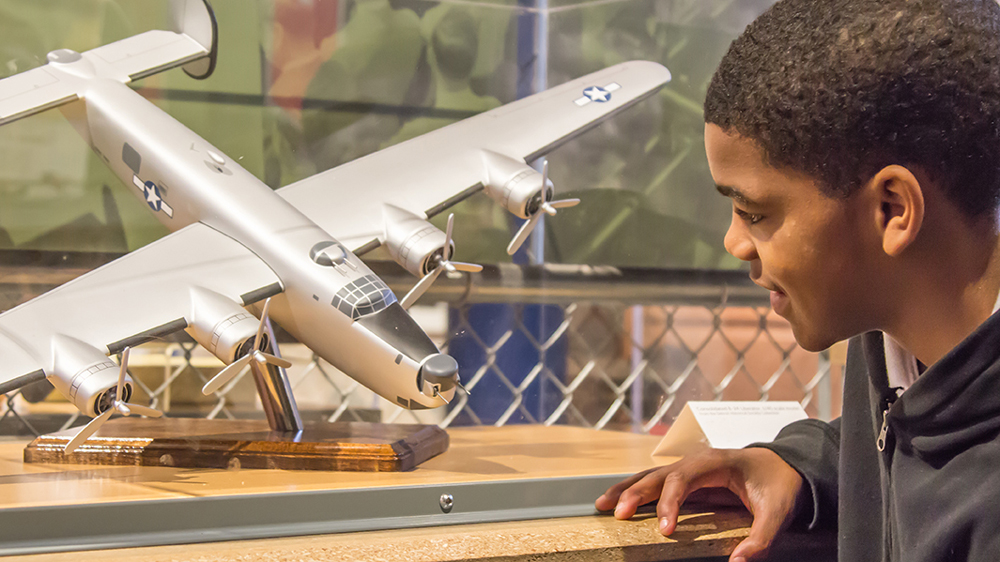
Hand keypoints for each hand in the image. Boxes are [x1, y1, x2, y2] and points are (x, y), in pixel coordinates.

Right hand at [595, 448, 803, 561]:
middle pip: (659, 475)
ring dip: (627, 489)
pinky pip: (657, 482)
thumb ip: (760, 538)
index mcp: (715, 462)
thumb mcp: (777, 512)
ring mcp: (690, 467)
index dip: (670, 503)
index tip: (665, 530)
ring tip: (601, 504)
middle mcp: (696, 461)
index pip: (683, 480)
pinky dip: (636, 490)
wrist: (787, 465)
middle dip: (636, 493)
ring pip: (651, 475)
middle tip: (618, 515)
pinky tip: (619, 501)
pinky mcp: (688, 478)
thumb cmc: (780, 485)